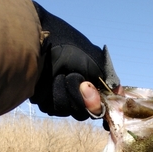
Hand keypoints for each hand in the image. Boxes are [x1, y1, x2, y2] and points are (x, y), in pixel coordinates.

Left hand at [30, 2, 120, 120]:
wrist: (34, 39)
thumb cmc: (66, 46)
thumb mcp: (93, 61)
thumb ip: (108, 80)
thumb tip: (118, 93)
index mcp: (90, 83)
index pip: (98, 107)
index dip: (95, 104)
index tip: (87, 89)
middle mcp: (76, 92)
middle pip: (81, 112)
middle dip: (75, 95)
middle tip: (68, 75)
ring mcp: (60, 96)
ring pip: (64, 110)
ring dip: (59, 92)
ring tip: (54, 73)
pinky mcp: (44, 98)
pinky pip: (49, 107)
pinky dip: (47, 93)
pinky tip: (43, 79)